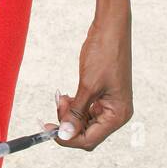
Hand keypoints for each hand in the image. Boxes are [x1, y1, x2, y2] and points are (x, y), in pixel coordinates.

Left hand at [43, 9, 132, 150]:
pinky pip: (86, 109)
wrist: (111, 27)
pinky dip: (74, 105)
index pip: (89, 139)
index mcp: (118, 115)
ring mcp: (110, 103)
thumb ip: (76, 113)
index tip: (48, 130)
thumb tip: (65, 135)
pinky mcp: (103, 94)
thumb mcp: (87, 86)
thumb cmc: (104, 54)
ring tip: (61, 97)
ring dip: (70, 113)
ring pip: (85, 121)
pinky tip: (67, 96)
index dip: (68, 138)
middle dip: (68, 123)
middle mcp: (117, 112)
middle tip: (55, 106)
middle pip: (87, 133)